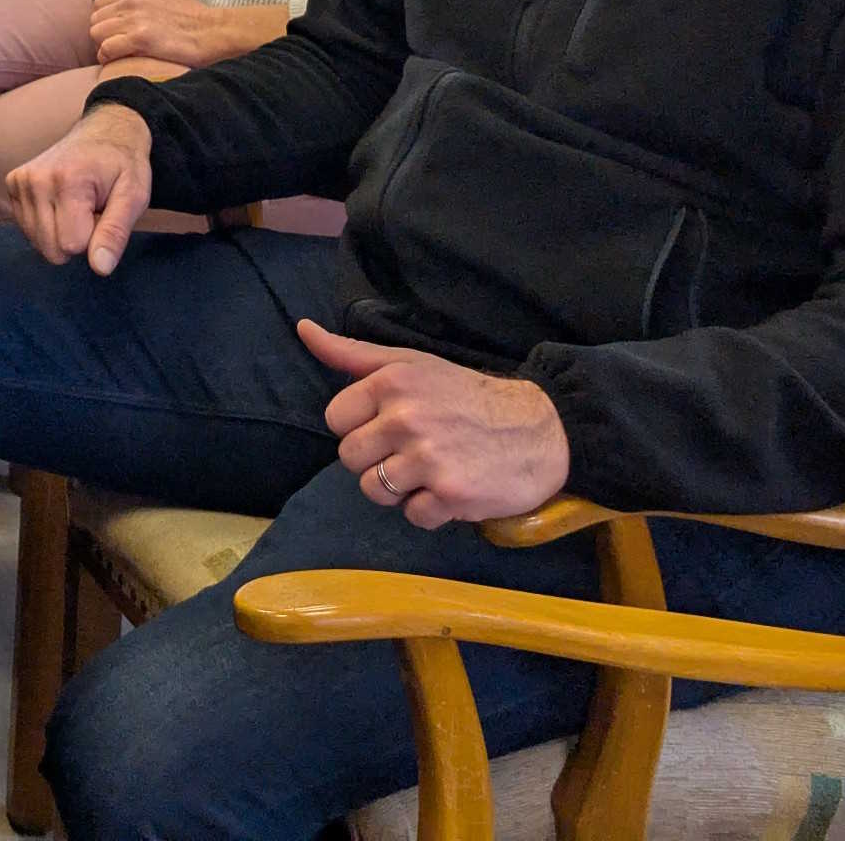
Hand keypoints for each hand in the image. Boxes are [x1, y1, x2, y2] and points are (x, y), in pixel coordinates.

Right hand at [6, 105, 156, 271]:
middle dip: (76, 239)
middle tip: (91, 210)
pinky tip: (61, 203)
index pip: (73, 245)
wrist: (103, 132)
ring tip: (77, 205)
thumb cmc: (123, 165)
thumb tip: (99, 268)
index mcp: (67, 182)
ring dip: (61, 232)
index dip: (95, 238)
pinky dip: (46, 225)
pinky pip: (28, 229)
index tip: (103, 213)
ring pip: (38, 243)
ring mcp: (19, 181)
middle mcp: (35, 180)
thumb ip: (115, 233)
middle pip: (52, 249)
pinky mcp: (12, 183)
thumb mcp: (134, 197)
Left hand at [91, 0, 279, 70]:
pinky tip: (116, 60)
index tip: (113, 29)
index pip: (99, 2)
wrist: (213, 31)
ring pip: (97, 33)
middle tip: (114, 43)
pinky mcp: (140, 40)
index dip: (104, 18)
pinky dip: (107, 56)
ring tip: (116, 52)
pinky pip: (107, 48)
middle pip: (95, 18)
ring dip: (103, 45)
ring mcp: (134, 20)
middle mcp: (131, 1)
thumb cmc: (193, 12)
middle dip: (102, 32)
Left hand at [300, 323, 569, 526]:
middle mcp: (405, 418)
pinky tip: (451, 490)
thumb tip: (303, 328)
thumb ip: (352, 353)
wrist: (541, 429)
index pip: (336, 419)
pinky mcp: (452, 494)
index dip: (359, 427)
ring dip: (399, 490)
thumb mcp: (410, 362)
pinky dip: (431, 511)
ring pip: (374, 490)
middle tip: (411, 451)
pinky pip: (413, 516)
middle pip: (350, 459)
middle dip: (376, 460)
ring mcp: (428, 458)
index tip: (387, 425)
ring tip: (429, 472)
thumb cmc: (466, 395)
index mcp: (391, 383)